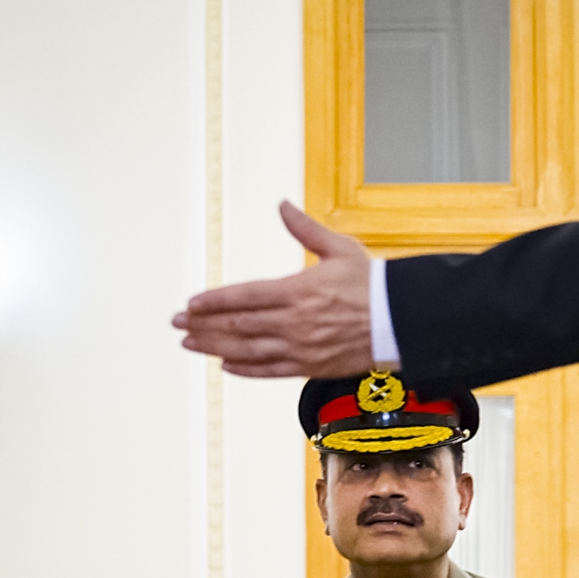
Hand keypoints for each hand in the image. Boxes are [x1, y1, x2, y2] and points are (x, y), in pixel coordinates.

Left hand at [172, 201, 372, 378]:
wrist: (400, 322)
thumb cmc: (372, 285)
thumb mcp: (339, 249)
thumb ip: (305, 229)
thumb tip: (283, 206)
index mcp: (297, 290)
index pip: (242, 296)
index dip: (213, 301)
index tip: (191, 303)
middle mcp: (293, 323)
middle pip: (237, 325)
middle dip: (203, 324)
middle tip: (178, 324)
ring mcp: (300, 348)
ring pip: (247, 350)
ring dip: (214, 347)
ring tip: (191, 343)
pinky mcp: (309, 368)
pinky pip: (269, 371)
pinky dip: (245, 369)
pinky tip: (226, 365)